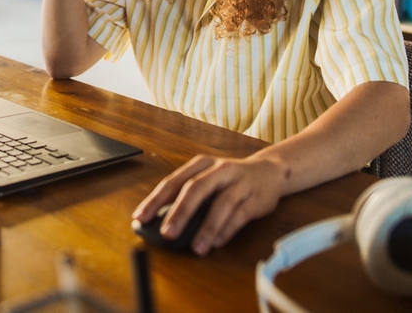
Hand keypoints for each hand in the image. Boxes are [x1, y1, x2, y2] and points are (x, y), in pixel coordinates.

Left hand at [132, 153, 291, 255]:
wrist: (270, 172)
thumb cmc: (229, 179)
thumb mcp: (207, 178)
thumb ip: (186, 196)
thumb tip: (162, 223)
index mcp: (201, 164)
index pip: (174, 182)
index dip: (156, 200)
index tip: (141, 218)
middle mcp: (220, 170)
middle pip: (197, 189)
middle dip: (180, 213)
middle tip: (167, 233)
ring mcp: (240, 182)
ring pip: (221, 204)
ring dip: (207, 228)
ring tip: (196, 248)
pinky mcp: (256, 198)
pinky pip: (240, 215)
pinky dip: (227, 230)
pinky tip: (217, 243)